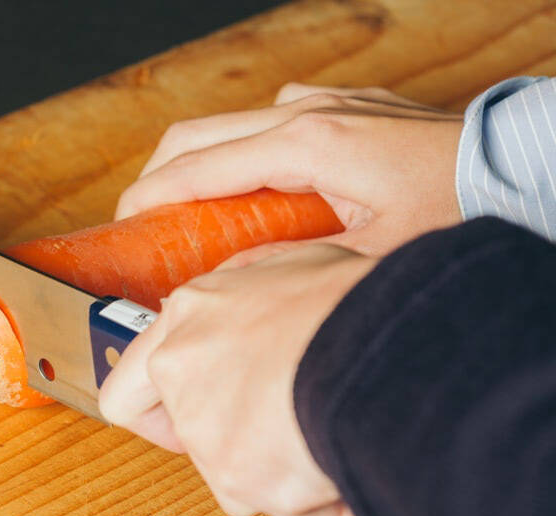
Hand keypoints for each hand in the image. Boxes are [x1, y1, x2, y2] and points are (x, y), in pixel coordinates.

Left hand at [99, 244, 376, 515]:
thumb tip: (256, 310)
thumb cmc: (351, 300)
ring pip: (240, 474)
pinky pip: (287, 505)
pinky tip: (350, 462)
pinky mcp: (239, 481)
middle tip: (274, 435)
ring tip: (336, 431)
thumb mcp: (296, 267)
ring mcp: (205, 432)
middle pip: (187, 435)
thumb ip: (254, 299)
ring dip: (283, 467)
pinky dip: (319, 496)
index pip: (126, 386)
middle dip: (227, 443)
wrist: (386, 346)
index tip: (179, 416)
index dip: (153, 410)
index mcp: (189, 317)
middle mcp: (181, 374)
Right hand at [116, 83, 463, 260]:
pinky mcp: (346, 108)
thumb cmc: (456, 210)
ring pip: (232, 126)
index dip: (150, 196)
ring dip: (201, 164)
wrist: (521, 169)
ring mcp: (326, 104)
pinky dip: (243, 154)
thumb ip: (298, 268)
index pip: (197, 164)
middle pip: (199, 134)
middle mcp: (307, 111)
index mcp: (306, 143)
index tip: (122, 227)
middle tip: (143, 223)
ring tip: (192, 215)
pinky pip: (271, 122)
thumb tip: (237, 288)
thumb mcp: (370, 257)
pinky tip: (256, 194)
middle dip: (159, 177)